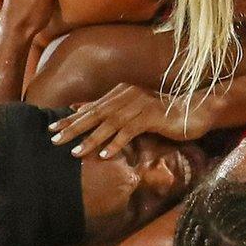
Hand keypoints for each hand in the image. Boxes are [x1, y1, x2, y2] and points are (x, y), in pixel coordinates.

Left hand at [48, 83, 208, 157]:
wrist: (193, 111)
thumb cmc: (162, 113)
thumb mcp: (133, 109)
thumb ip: (109, 109)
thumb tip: (79, 108)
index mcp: (122, 91)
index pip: (92, 106)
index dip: (72, 118)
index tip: (52, 129)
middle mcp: (128, 95)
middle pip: (97, 113)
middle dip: (75, 127)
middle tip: (55, 140)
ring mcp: (140, 104)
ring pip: (111, 123)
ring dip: (92, 138)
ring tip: (76, 152)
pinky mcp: (152, 116)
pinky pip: (130, 130)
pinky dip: (116, 142)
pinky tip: (105, 154)